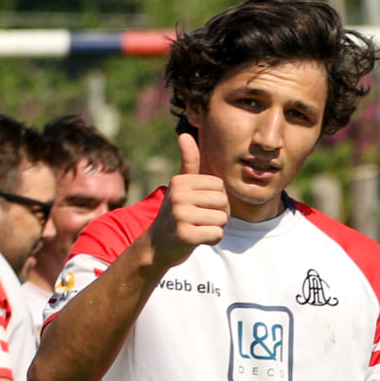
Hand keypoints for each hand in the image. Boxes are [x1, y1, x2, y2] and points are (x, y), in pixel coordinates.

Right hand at [147, 133, 228, 269]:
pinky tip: (196, 239)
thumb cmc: (176, 214)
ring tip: (197, 228)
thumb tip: (185, 134)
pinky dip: (212, 240)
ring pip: (222, 219)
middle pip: (223, 202)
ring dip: (216, 227)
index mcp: (180, 181)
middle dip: (218, 214)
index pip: (219, 186)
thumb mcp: (181, 186)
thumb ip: (188, 163)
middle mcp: (178, 195)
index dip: (216, 199)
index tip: (200, 206)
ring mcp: (180, 215)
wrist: (157, 246)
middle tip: (200, 219)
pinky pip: (217, 234)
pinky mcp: (185, 235)